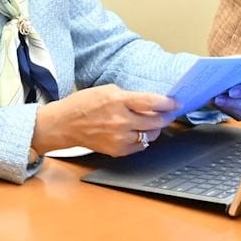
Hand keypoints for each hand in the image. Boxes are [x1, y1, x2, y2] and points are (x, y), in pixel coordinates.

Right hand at [32, 85, 173, 157]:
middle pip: (156, 121)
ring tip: (149, 123)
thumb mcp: (106, 90)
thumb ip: (129, 96)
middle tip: (167, 113)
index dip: (167, 103)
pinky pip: (140, 146)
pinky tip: (136, 132)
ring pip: (151, 135)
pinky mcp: (118, 150)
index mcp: (118, 101)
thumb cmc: (83, 104)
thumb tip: (150, 102)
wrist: (64, 124)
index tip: (175, 102)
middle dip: (165, 116)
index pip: (151, 102)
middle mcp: (121, 121)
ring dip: (153, 129)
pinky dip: (142, 139)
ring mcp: (120, 138)